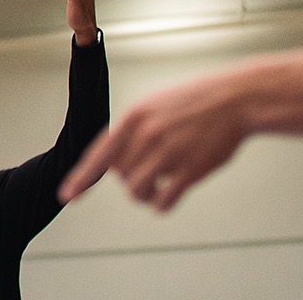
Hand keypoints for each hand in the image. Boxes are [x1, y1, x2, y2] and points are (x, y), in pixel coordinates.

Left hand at [57, 73, 250, 210]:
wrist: (235, 99)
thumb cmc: (195, 101)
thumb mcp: (154, 105)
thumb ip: (133, 130)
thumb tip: (115, 160)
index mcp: (134, 117)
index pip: (98, 154)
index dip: (81, 177)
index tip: (66, 195)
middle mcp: (147, 136)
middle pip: (120, 176)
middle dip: (129, 178)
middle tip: (147, 173)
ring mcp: (169, 154)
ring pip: (137, 191)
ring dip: (144, 194)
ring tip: (156, 186)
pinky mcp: (190, 171)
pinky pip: (163, 201)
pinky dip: (161, 204)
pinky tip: (169, 195)